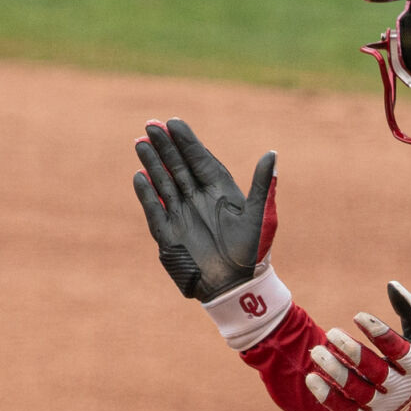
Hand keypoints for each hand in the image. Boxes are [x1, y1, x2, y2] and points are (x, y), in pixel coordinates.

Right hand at [132, 118, 276, 301]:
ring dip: (152, 163)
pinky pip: (154, 209)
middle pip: (178, 166)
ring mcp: (182, 214)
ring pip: (164, 182)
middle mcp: (199, 199)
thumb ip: (262, 185)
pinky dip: (146, 193)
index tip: (173, 122)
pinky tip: (139, 176)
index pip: (200, 159)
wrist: (235, 288)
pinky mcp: (169, 234)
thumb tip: (272, 153)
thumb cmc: (252, 253)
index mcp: (220, 191)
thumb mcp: (260, 217)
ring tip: (140, 143)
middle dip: (165, 146)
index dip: (187, 141)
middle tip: (151, 124)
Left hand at [305, 285, 410, 410]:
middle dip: (352, 351)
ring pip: (356, 390)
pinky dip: (327, 396)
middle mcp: (401, 390)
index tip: (358, 316)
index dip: (378, 332)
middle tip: (332, 333)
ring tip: (318, 351)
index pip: (398, 349)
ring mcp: (384, 408)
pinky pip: (344, 409)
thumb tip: (392, 285)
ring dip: (335, 370)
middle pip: (374, 371)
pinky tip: (312, 378)